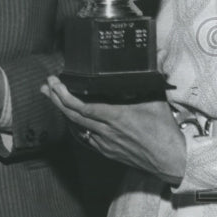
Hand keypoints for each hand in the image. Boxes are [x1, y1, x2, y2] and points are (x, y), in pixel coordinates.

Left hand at [42, 75, 186, 183]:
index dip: (64, 95)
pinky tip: (70, 116)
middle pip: (73, 115)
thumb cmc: (165, 131)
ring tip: (51, 97)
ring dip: (62, 111)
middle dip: (56, 99)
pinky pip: (86, 137)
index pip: (82, 106)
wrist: (171, 161)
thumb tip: (158, 55)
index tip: (55, 82)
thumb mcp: (158, 100)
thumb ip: (151, 77)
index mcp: (117, 116)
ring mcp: (105, 143)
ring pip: (77, 126)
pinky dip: (76, 125)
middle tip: (46, 86)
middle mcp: (107, 131)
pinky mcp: (107, 152)